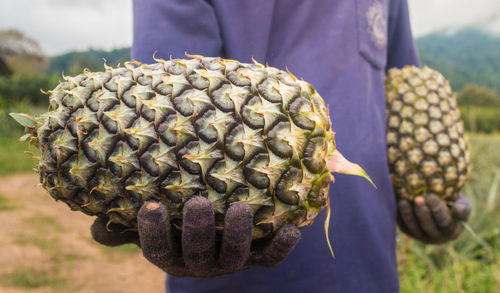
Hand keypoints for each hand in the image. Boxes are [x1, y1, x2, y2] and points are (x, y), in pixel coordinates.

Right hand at [91, 196, 300, 276]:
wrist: (211, 233)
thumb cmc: (172, 222)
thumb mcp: (146, 222)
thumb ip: (123, 224)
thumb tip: (93, 225)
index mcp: (170, 254)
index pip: (157, 249)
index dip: (153, 231)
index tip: (151, 205)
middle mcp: (200, 263)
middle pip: (197, 255)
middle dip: (198, 231)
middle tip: (199, 203)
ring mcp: (230, 261)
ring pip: (234, 258)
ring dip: (239, 236)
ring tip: (243, 209)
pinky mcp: (256, 256)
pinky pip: (269, 258)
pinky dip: (281, 247)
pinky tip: (293, 230)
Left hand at [397, 193, 471, 243]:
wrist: (438, 202)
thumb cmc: (453, 201)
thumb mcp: (463, 203)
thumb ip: (463, 207)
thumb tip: (458, 210)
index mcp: (451, 230)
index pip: (444, 222)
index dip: (437, 209)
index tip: (430, 196)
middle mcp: (436, 236)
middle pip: (427, 226)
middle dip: (422, 212)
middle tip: (418, 198)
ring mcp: (421, 235)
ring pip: (413, 227)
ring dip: (407, 215)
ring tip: (403, 202)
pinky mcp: (408, 231)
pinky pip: (402, 225)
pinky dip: (399, 215)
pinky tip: (396, 203)